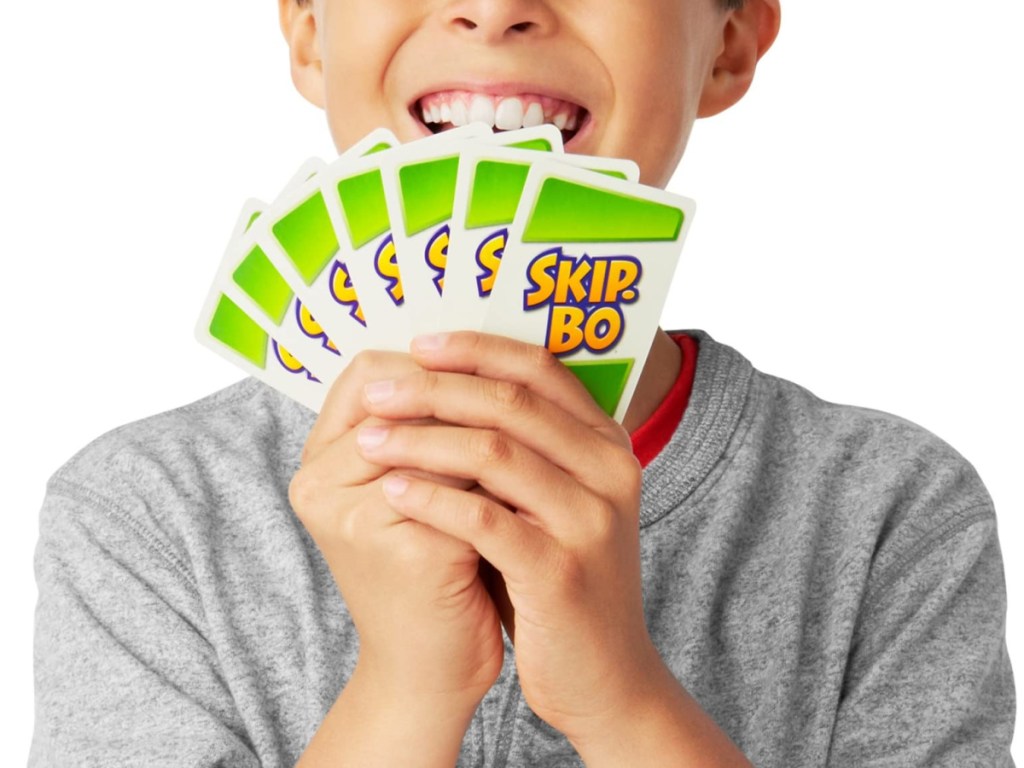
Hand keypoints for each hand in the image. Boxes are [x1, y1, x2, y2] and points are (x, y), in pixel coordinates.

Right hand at [289, 349, 503, 711]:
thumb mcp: (418, 492)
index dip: (432, 362)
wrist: (430, 669)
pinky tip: (534, 486)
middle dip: (469, 391)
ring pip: (443, 437)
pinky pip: (469, 490)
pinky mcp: (405, 549)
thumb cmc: (432, 571)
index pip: (369, 373)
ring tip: (534, 437)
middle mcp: (320, 484)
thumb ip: (429, 430)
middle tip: (523, 391)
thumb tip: (481, 355)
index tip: (486, 364)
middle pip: (405, 395)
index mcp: (318, 462)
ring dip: (492, 434)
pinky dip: (505, 484)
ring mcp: (357, 516)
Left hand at [355, 332, 666, 746]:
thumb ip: (526, 446)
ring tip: (369, 440)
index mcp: (606, 442)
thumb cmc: (560, 577)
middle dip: (435, 389)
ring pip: (496, 453)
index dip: (476, 349)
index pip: (540, 368)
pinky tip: (392, 492)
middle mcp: (609, 470)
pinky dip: (431, 499)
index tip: (418, 346)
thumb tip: (449, 386)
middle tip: (379, 392)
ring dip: (421, 441)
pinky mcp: (560, 572)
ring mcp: (589, 521)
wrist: (604, 674)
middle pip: (513, 402)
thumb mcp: (557, 500)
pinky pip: (483, 520)